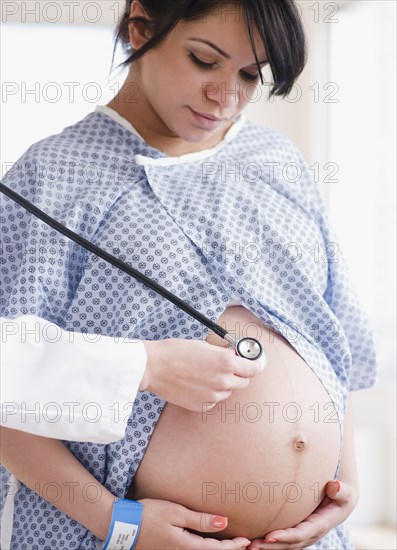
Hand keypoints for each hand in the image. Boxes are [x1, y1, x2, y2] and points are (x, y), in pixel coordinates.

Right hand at [135, 498, 250, 549]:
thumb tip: (224, 522)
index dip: (233, 547)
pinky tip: (208, 544)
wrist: (123, 525)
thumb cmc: (149, 515)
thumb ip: (200, 520)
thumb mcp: (176, 513)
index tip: (247, 542)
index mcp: (186, 547)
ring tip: (231, 545)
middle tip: (245, 546)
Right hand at [140, 339, 264, 411]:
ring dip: (223, 384)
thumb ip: (223, 353)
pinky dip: (210, 393)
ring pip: (227, 391)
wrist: (154, 367)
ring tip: (205, 374)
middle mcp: (223, 381)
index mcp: (226, 362)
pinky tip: (197, 384)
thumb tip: (234, 356)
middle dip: (239, 374)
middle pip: (244, 382)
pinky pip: (213, 400)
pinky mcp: (202, 406)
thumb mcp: (205, 345)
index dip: (254, 364)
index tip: (253, 363)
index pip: (253, 368)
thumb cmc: (176, 351)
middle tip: (227, 366)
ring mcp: (213, 396)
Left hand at [247, 480, 357, 549]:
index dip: (285, 537)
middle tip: (251, 546)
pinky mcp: (296, 531)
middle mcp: (310, 534)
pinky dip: (267, 542)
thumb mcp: (345, 493)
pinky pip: (281, 540)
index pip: (300, 534)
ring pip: (283, 545)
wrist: (341, 501)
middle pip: (288, 544)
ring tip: (247, 546)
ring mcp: (302, 535)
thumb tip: (333, 486)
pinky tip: (250, 538)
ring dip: (266, 547)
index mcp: (320, 526)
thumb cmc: (341, 495)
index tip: (269, 536)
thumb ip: (341, 491)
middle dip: (270, 547)